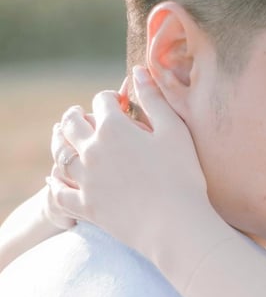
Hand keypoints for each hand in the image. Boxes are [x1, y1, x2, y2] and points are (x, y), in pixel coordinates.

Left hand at [47, 68, 212, 266]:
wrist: (175, 225)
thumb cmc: (182, 176)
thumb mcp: (175, 131)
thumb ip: (155, 99)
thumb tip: (139, 71)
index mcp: (114, 128)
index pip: (102, 101)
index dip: (110, 98)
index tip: (117, 103)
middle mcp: (93, 150)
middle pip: (72, 124)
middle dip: (76, 115)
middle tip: (80, 114)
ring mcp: (87, 179)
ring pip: (61, 155)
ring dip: (60, 144)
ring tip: (64, 140)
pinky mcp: (87, 206)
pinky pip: (60, 193)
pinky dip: (55, 185)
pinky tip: (54, 180)